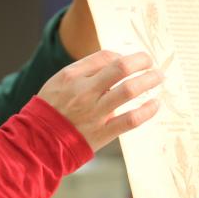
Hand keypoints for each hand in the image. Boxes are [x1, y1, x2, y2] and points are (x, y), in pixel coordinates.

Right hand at [37, 50, 160, 150]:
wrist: (40, 141)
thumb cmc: (52, 108)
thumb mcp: (59, 82)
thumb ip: (85, 70)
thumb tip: (116, 60)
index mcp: (72, 76)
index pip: (106, 57)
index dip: (123, 56)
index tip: (132, 61)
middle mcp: (84, 92)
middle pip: (121, 68)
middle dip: (142, 62)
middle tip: (151, 62)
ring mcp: (95, 113)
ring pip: (128, 91)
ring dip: (148, 81)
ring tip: (158, 77)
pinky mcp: (102, 132)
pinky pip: (130, 120)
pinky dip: (147, 110)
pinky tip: (155, 104)